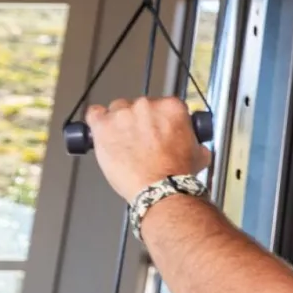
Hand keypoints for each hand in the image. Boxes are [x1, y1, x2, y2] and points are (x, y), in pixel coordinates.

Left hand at [83, 97, 211, 203]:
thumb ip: (195, 142)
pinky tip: (101, 131)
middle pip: (137, 105)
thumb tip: (195, 146)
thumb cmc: (176, 174)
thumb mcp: (199, 154)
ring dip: (118, 122)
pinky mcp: (104, 126)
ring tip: (121, 140)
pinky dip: (96, 121)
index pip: (162, 103)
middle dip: (138, 120)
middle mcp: (147, 106)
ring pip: (116, 109)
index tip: (156, 128)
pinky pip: (94, 113)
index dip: (157, 118)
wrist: (161, 189)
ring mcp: (124, 114)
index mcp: (172, 108)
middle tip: (140, 139)